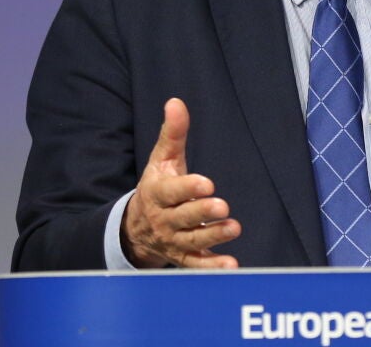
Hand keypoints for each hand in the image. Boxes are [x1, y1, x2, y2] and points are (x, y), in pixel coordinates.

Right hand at [121, 98, 240, 267]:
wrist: (137, 227)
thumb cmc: (157, 186)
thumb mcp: (161, 159)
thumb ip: (173, 133)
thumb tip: (176, 102)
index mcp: (156, 193)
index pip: (171, 192)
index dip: (188, 188)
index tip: (207, 183)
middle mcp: (163, 219)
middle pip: (182, 217)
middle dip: (201, 213)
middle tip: (222, 206)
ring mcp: (173, 240)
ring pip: (192, 241)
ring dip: (212, 236)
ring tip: (234, 228)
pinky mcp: (183, 256)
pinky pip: (197, 264)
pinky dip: (213, 267)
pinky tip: (232, 265)